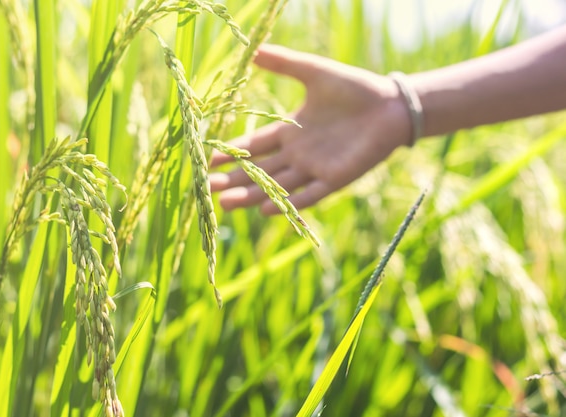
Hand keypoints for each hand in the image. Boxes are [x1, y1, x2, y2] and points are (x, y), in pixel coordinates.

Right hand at [210, 44, 411, 214]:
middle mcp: (298, 153)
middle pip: (259, 171)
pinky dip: (289, 202)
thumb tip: (253, 52)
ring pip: (277, 185)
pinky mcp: (335, 179)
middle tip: (208, 188)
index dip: (231, 153)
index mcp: (290, 131)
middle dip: (234, 179)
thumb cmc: (354, 88)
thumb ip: (285, 63)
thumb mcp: (314, 72)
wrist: (391, 105)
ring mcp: (315, 168)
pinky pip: (308, 194)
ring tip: (227, 203)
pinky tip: (266, 209)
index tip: (208, 159)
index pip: (253, 146)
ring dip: (252, 195)